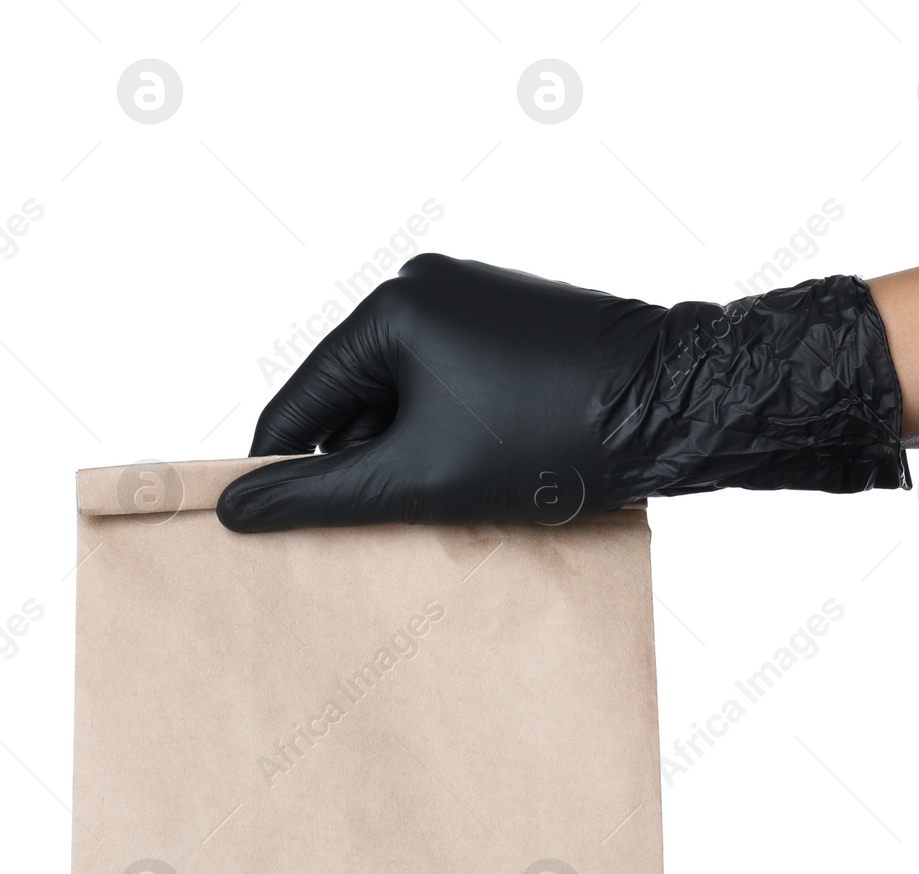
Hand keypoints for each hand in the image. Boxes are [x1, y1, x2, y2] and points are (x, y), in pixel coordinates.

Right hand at [217, 254, 906, 530]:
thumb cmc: (555, 437)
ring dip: (416, 459)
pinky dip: (459, 438)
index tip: (268, 530)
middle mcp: (430, 289)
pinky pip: (461, 389)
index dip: (283, 471)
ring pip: (413, 400)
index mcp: (392, 307)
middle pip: (357, 400)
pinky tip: (484, 484)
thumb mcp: (425, 478)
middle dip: (364, 469)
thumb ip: (325, 497)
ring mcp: (482, 304)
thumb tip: (236, 510)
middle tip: (373, 540)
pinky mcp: (524, 328)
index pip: (302, 401)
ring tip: (443, 516)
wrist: (682, 406)